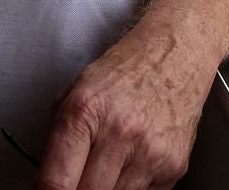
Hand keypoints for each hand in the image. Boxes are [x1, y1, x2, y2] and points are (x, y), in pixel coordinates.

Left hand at [36, 23, 215, 189]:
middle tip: (78, 178)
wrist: (179, 52)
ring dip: (106, 187)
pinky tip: (134, 161)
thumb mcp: (74, 93)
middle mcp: (120, 132)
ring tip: (107, 166)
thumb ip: (57, 141)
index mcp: (86, 111)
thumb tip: (49, 183)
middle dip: (78, 189)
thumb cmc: (126, 70)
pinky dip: (132, 186)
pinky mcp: (174, 165)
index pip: (55, 183)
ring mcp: (151, 152)